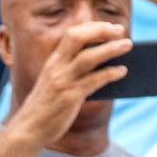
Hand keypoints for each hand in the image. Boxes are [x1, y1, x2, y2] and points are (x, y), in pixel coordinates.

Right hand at [12, 21, 129, 139]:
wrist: (28, 129)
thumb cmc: (45, 108)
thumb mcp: (53, 83)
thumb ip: (71, 71)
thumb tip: (104, 63)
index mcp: (52, 62)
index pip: (71, 34)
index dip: (92, 27)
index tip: (109, 27)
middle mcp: (56, 68)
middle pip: (77, 38)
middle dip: (100, 30)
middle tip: (120, 30)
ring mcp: (62, 82)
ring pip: (88, 57)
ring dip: (111, 48)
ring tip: (127, 45)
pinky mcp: (69, 98)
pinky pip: (93, 81)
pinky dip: (110, 73)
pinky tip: (122, 71)